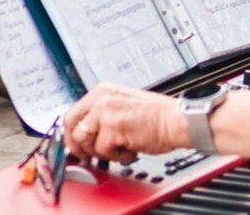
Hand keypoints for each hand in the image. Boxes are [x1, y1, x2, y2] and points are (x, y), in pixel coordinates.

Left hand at [64, 83, 186, 163]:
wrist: (177, 121)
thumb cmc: (158, 116)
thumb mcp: (122, 106)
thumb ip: (102, 115)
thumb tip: (85, 134)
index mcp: (102, 92)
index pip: (73, 112)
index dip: (71, 132)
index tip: (75, 145)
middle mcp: (100, 99)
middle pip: (71, 125)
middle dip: (77, 146)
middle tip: (88, 157)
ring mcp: (104, 113)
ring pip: (84, 141)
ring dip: (101, 152)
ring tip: (120, 150)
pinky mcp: (113, 129)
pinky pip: (103, 151)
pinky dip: (118, 157)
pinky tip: (132, 150)